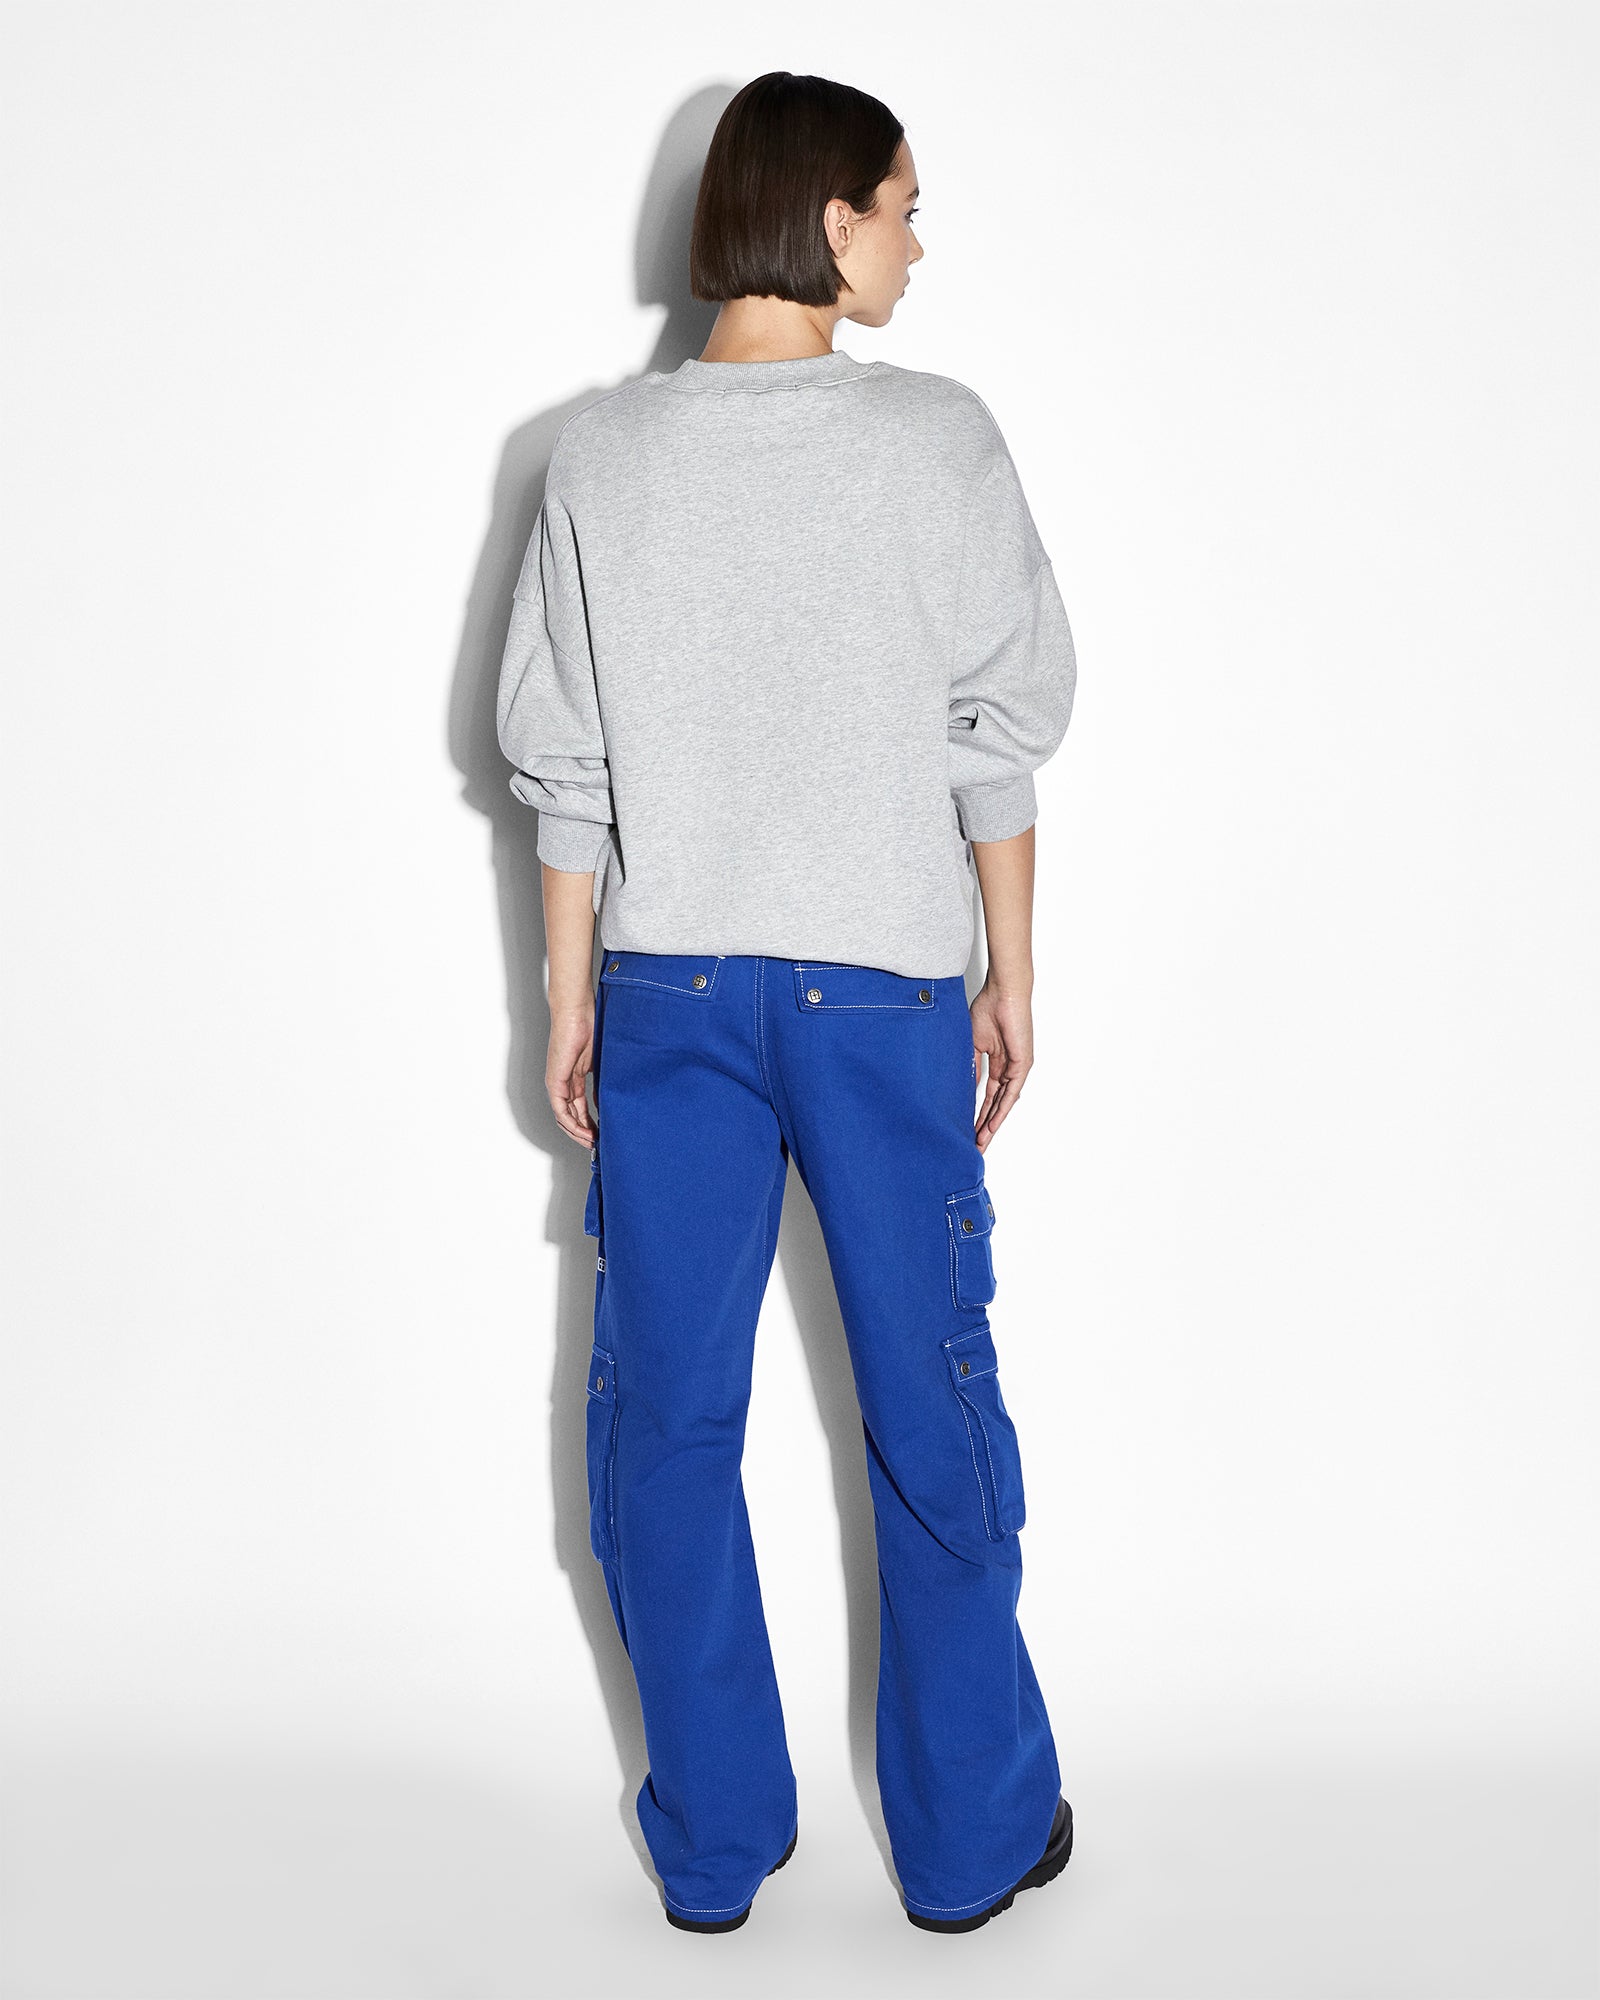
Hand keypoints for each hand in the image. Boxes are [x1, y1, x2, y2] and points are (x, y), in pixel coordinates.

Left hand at [547, 1000, 597, 1145]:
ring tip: (594, 1142)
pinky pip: (561, 1110)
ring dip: (579, 1133)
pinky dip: (572, 1124)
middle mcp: (563, 1083)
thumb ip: (602, 1083)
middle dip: (585, 1133)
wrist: (577, 1011)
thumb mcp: (601, 1062)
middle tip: (600, 1144)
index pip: (579, 1109)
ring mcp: (557, 1083)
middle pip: (571, 1117)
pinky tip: (585, 1131)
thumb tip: (609, 1103)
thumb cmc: (590, 1026)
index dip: (591, 1124)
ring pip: (564, 1118)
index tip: (604, 1133)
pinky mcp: (555, 1081)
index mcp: (573, 1078)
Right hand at [969, 980, 1032, 1149]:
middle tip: (974, 1146)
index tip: (967, 1130)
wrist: (1003, 993)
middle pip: (996, 1104)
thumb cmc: (988, 1009)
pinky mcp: (1022, 1064)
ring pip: (1004, 1103)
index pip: (987, 1095)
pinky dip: (1001, 1110)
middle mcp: (1009, 1069)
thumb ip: (970, 1066)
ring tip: (981, 1142)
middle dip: (985, 1126)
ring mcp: (1017, 1068)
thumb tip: (962, 1088)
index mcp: (997, 1064)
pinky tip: (992, 1125)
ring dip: (992, 1124)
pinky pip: (1011, 1092)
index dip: (978, 1113)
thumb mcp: (972, 1044)